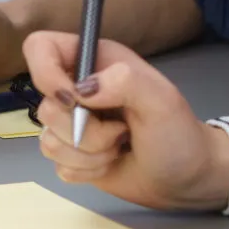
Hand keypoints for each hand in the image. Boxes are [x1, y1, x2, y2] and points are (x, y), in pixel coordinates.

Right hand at [24, 31, 228, 211]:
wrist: (188, 180)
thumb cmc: (179, 134)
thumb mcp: (161, 99)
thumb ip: (124, 81)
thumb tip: (79, 92)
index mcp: (92, 61)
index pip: (39, 48)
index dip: (45, 74)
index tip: (72, 100)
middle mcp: (75, 89)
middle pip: (45, 106)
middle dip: (84, 130)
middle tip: (120, 132)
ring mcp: (71, 124)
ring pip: (48, 140)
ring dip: (88, 153)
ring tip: (119, 148)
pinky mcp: (71, 155)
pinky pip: (56, 164)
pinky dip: (86, 170)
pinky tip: (110, 164)